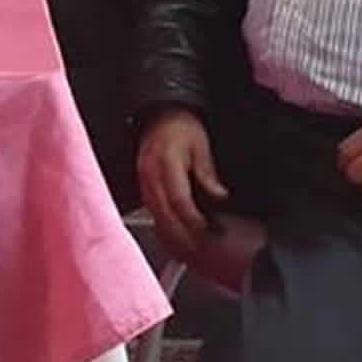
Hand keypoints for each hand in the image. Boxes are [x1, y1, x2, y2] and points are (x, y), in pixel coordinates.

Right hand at [137, 108, 229, 257]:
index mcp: (166, 163)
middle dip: (182, 234)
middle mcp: (150, 173)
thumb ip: (207, 172)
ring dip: (170, 233)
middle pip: (164, 213)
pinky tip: (172, 233)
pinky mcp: (142, 182)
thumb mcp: (201, 145)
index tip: (209, 230)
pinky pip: (150, 208)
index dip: (194, 220)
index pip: (179, 201)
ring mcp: (143, 179)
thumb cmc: (181, 126)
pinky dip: (162, 223)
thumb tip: (219, 196)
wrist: (160, 113)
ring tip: (188, 247)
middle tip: (199, 248)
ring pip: (155, 214)